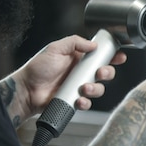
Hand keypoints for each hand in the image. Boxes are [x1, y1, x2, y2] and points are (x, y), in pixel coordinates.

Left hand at [12, 35, 126, 116]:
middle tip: (101, 73)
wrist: (26, 90)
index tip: (119, 57)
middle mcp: (81, 73)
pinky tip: (79, 99)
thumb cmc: (37, 68)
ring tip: (84, 88)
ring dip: (96, 89)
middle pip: (105, 73)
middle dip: (107, 73)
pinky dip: (86, 102)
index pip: (100, 56)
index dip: (112, 56)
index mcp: (79, 59)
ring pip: (99, 89)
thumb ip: (74, 42)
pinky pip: (88, 103)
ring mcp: (79, 87)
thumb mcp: (55, 49)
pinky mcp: (75, 101)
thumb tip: (93, 45)